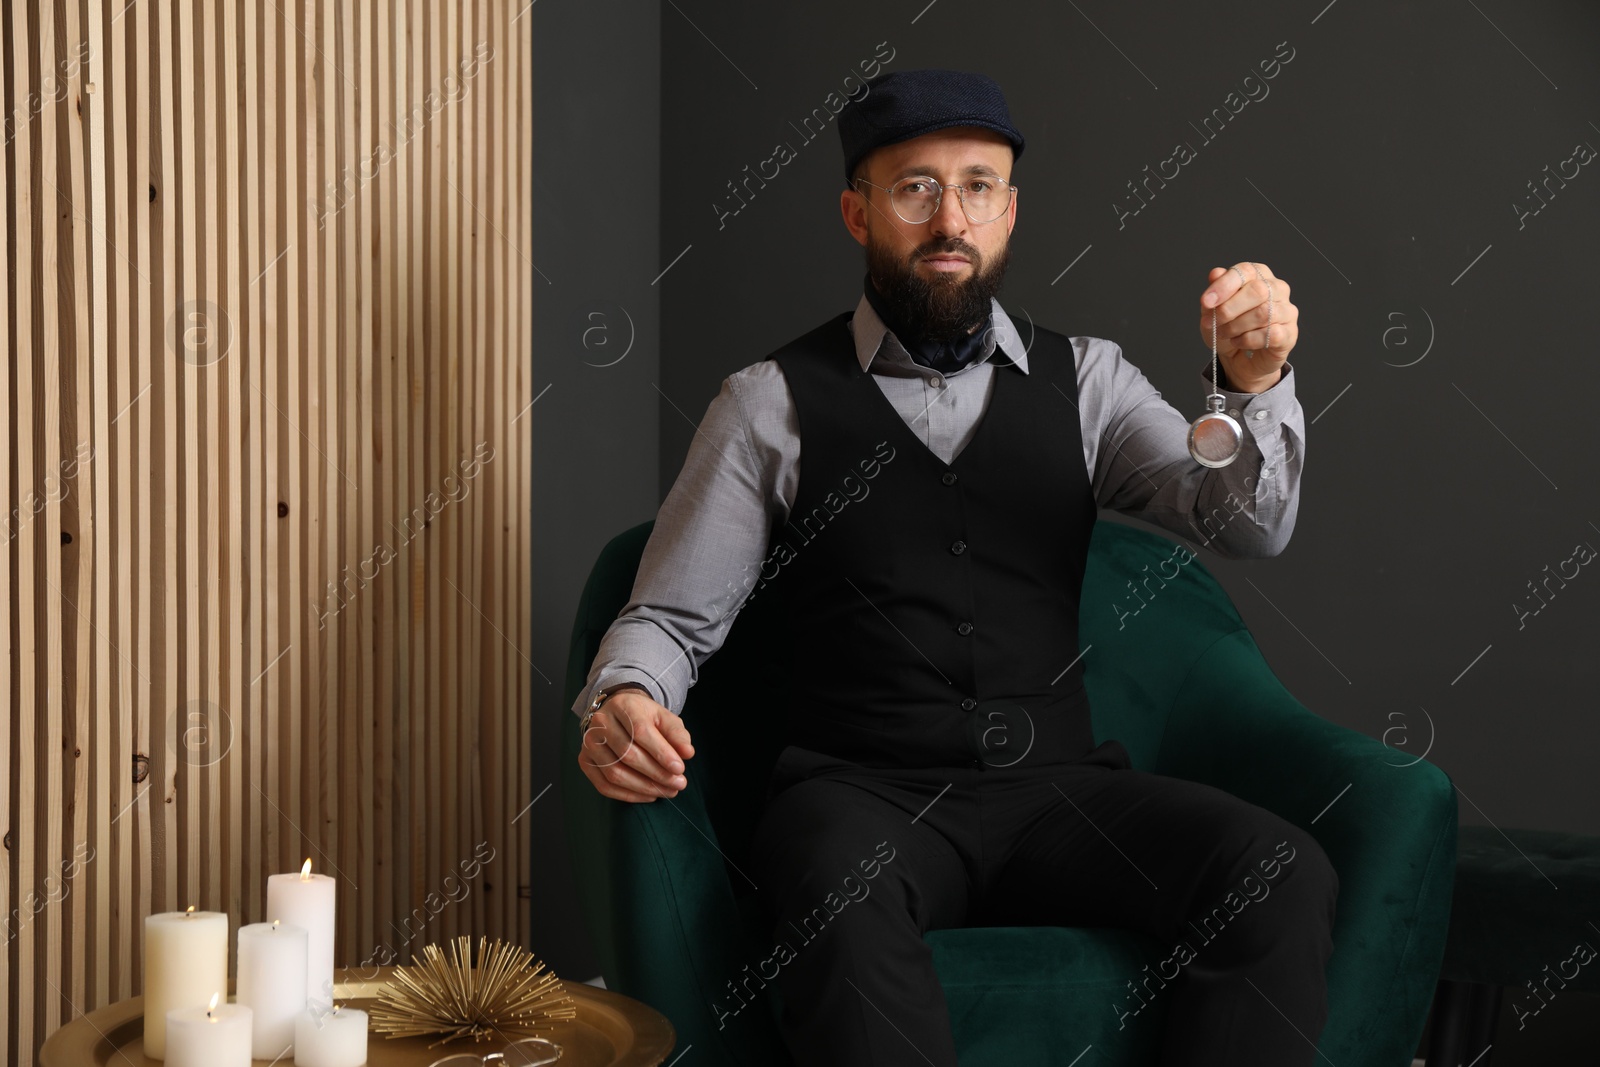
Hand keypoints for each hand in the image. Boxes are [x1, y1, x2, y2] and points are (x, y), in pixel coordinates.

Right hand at [576, 685, 695, 802]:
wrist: (617, 713)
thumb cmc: (643, 717)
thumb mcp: (664, 718)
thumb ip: (677, 734)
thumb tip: (687, 753)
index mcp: (623, 706)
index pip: (641, 732)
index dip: (661, 753)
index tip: (680, 768)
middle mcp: (600, 723)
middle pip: (628, 755)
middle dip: (656, 774)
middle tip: (678, 784)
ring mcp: (589, 743)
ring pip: (615, 773)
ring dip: (644, 788)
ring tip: (666, 791)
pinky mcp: (584, 761)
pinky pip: (604, 785)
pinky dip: (628, 795)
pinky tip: (648, 795)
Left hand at [1198, 262, 1297, 393]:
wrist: (1237, 358)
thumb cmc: (1227, 327)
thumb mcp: (1212, 310)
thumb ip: (1215, 291)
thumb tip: (1215, 273)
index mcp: (1258, 275)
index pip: (1245, 271)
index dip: (1224, 286)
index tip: (1206, 302)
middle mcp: (1277, 289)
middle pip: (1258, 290)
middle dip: (1229, 309)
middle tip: (1213, 322)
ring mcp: (1287, 311)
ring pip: (1264, 313)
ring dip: (1236, 326)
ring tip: (1224, 333)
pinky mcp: (1290, 333)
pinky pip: (1271, 334)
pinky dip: (1248, 340)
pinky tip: (1238, 342)